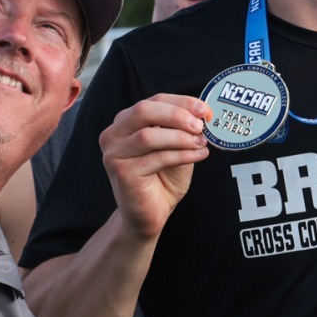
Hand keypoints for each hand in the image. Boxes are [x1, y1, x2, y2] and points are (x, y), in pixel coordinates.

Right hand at [99, 95, 211, 238]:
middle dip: (176, 114)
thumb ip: (182, 129)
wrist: (149, 215)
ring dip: (180, 137)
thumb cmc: (161, 179)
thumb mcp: (175, 146)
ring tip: (201, 143)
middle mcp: (114, 135)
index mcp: (125, 122)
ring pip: (149, 135)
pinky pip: (156, 158)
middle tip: (199, 125)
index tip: (203, 109)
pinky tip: (198, 155)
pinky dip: (181, 155)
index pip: (153, 101)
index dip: (181, 102)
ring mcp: (114, 154)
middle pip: (144, 111)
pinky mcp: (122, 173)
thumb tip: (203, 113)